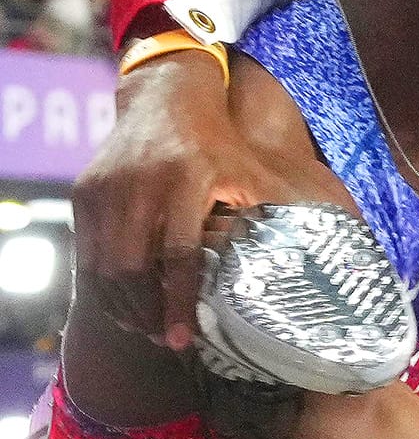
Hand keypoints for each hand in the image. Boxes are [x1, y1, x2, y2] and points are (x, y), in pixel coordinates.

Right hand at [73, 51, 299, 350]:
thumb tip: (313, 254)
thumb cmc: (218, 142)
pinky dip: (101, 283)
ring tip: (145, 329)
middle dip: (145, 313)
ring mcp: (106, 188)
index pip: (178, 254)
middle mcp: (140, 183)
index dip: (178, 302)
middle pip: (131, 267)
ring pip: (102, 265)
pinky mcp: (85, 192)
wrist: (167, 97)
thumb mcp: (250, 170)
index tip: (182, 339)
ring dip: (121, 305)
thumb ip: (273, 209)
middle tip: (164, 341)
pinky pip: (87, 250)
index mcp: (187, 178)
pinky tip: (124, 303)